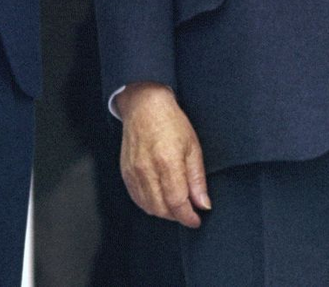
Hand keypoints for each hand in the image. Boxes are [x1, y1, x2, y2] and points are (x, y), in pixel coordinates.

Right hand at [115, 81, 210, 227]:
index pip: (177, 202)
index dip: (188, 217)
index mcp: (168, 162)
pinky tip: (161, 198)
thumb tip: (203, 204)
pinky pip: (138, 200)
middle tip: (189, 212)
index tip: (197, 220)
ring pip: (149, 207)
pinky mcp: (125, 174)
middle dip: (178, 216)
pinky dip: (150, 205)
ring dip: (164, 212)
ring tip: (177, 205)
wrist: (145, 107)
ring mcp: (134, 173)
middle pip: (162, 209)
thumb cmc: (171, 122)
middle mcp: (148, 170)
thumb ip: (197, 179)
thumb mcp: (193, 146)